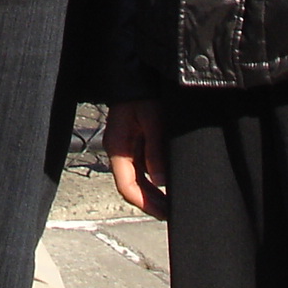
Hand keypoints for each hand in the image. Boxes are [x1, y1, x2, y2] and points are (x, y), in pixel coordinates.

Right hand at [102, 98, 168, 218]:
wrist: (136, 72)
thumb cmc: (142, 92)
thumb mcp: (152, 120)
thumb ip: (155, 150)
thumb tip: (160, 180)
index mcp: (117, 146)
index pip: (126, 186)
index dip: (144, 203)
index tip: (162, 213)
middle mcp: (118, 150)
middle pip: (131, 186)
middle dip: (149, 203)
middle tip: (170, 214)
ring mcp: (125, 147)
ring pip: (136, 179)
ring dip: (151, 194)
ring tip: (170, 205)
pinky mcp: (133, 143)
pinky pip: (141, 168)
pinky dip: (152, 180)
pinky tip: (165, 186)